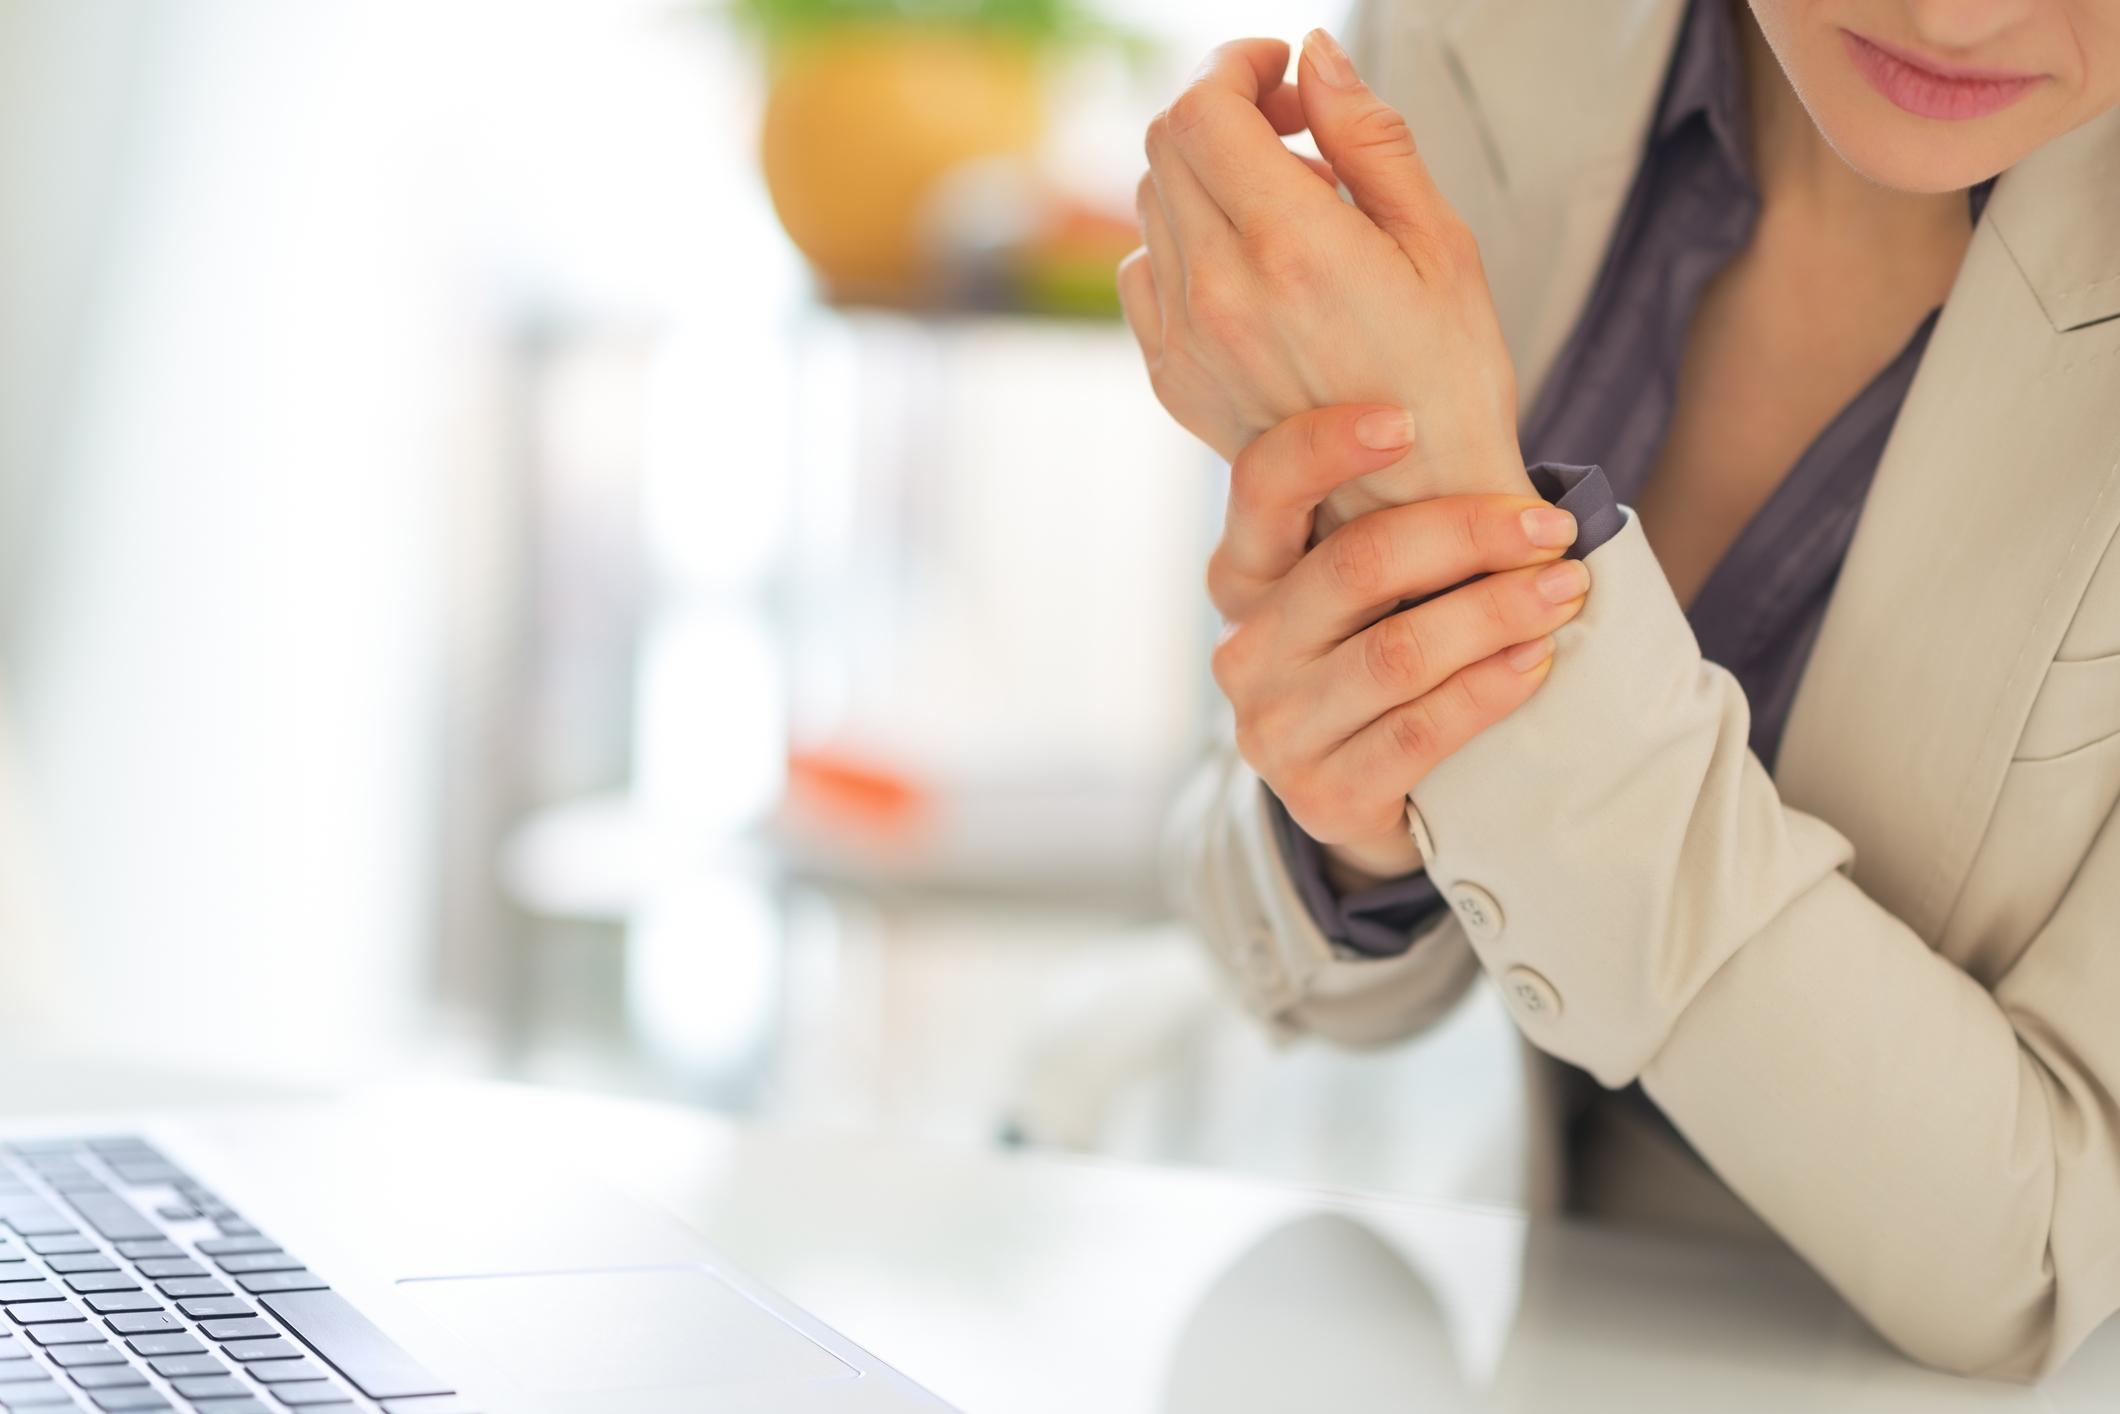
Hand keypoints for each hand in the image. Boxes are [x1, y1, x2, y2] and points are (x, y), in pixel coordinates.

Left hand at [1119, 30, 1528, 535]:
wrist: (1424, 510)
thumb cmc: (1451, 382)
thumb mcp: (1440, 242)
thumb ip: (1368, 137)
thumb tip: (1316, 57)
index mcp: (1289, 248)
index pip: (1200, 111)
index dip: (1232, 67)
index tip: (1279, 72)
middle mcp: (1220, 295)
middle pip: (1165, 148)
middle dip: (1223, 111)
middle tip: (1295, 126)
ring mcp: (1186, 343)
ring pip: (1151, 206)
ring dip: (1207, 177)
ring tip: (1291, 204)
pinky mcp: (1173, 380)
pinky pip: (1143, 275)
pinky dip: (1183, 243)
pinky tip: (1250, 265)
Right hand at [1214, 404, 1586, 879]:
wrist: (1359, 800)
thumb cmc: (1374, 661)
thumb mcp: (1356, 593)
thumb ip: (1391, 529)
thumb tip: (1505, 471)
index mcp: (1243, 577)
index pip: (1261, 488)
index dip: (1323, 446)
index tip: (1406, 421)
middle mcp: (1245, 650)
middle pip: (1357, 566)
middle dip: (1467, 536)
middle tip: (1548, 526)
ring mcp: (1276, 730)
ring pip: (1397, 653)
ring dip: (1496, 612)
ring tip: (1565, 589)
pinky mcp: (1323, 797)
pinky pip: (1420, 731)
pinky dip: (1488, 689)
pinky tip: (1536, 662)